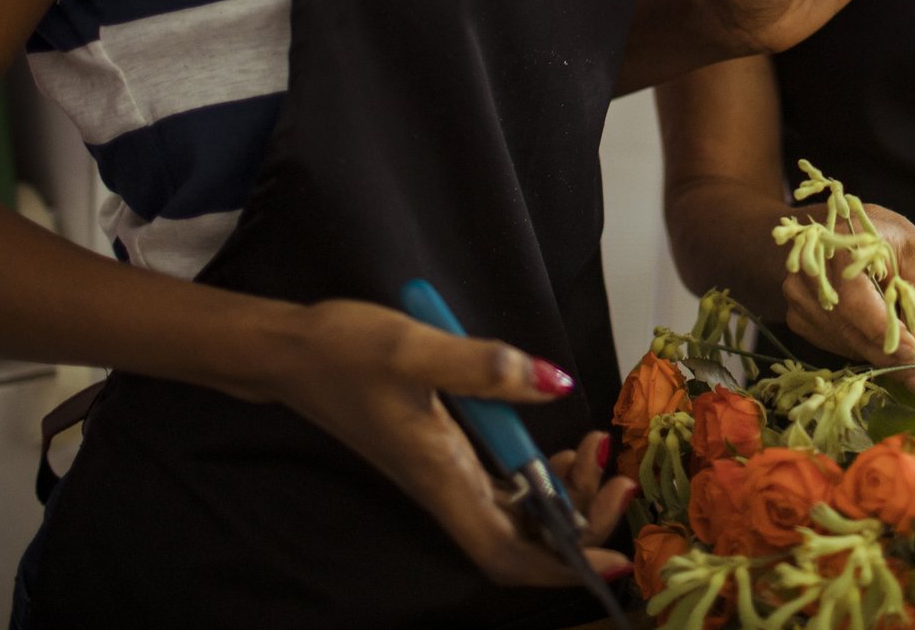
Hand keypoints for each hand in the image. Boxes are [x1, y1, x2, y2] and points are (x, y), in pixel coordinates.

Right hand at [267, 299, 634, 587]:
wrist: (293, 352)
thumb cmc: (345, 352)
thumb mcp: (415, 348)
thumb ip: (485, 367)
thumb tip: (555, 383)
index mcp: (442, 478)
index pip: (508, 554)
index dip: (563, 566)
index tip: (614, 556)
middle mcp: (446, 487)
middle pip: (524, 542)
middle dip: (581, 523)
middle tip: (621, 477)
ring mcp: (445, 474)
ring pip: (519, 515)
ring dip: (568, 497)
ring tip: (602, 450)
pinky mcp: (444, 455)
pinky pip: (505, 486)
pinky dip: (543, 475)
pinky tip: (566, 445)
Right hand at [782, 202, 914, 394]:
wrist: (838, 230)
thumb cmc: (883, 237)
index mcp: (840, 246)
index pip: (856, 300)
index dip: (883, 330)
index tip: (914, 352)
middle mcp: (811, 273)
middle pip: (848, 327)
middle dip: (889, 357)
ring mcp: (799, 297)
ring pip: (842, 341)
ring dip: (879, 359)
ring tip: (912, 374)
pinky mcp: (798, 315)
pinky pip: (832, 343)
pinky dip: (861, 351)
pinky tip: (882, 349)